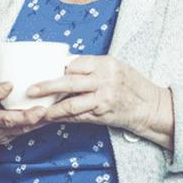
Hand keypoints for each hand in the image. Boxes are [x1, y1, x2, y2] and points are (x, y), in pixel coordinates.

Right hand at [0, 69, 46, 155]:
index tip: (10, 85)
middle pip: (7, 120)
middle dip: (25, 116)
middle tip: (41, 110)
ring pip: (18, 129)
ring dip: (35, 123)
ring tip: (50, 114)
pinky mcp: (4, 139)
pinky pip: (22, 133)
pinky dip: (35, 126)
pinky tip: (48, 119)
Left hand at [28, 56, 173, 148]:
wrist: (151, 107)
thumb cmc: (132, 85)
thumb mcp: (116, 67)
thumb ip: (93, 66)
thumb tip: (65, 65)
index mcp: (105, 64)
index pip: (75, 64)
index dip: (58, 69)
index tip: (44, 71)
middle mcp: (104, 80)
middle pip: (68, 82)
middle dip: (46, 86)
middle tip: (30, 90)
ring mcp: (103, 99)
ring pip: (71, 104)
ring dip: (52, 108)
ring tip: (37, 109)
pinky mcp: (103, 115)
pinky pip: (78, 117)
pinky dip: (64, 118)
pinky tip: (52, 118)